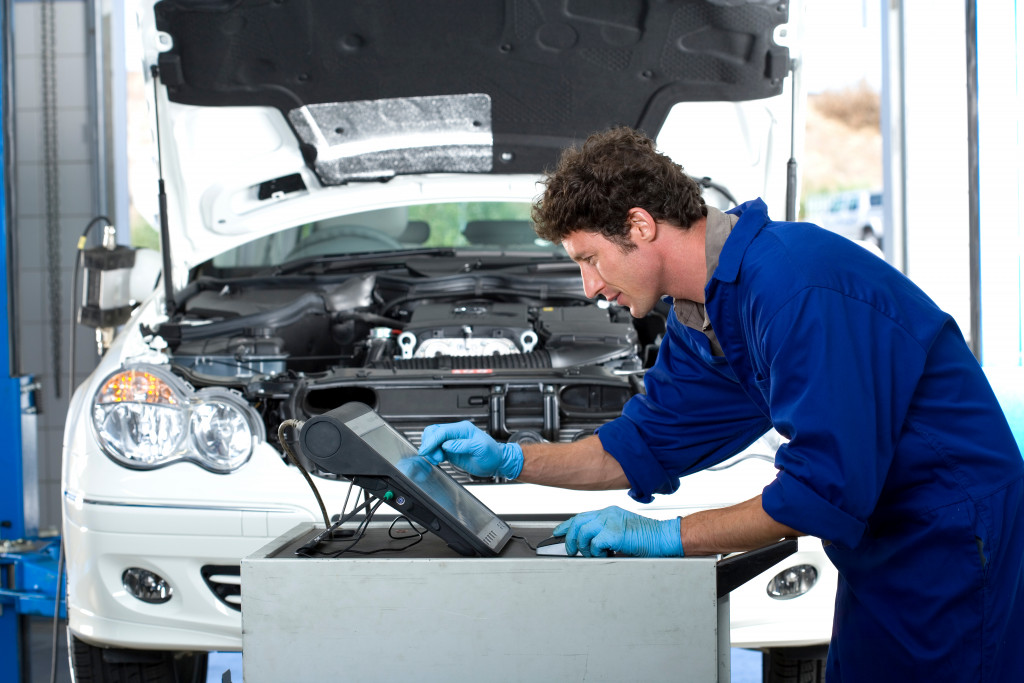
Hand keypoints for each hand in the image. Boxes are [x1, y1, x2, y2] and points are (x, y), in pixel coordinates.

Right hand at [418, 421, 522, 479]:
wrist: (496, 462)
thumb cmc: (492, 454)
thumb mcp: (481, 448)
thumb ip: (463, 445)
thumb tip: (447, 445)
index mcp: (463, 429)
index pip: (442, 431)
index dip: (432, 441)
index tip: (426, 450)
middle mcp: (456, 433)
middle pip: (434, 432)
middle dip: (429, 444)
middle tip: (435, 457)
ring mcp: (452, 441)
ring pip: (433, 439)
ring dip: (430, 449)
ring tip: (437, 459)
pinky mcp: (450, 450)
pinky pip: (436, 448)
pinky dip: (432, 453)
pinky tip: (437, 460)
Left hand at [553, 506, 683, 556]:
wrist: (664, 537)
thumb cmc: (648, 537)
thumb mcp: (623, 530)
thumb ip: (606, 532)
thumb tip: (589, 544)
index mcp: (610, 512)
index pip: (581, 516)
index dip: (567, 525)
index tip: (558, 533)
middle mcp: (608, 513)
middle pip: (578, 523)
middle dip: (570, 538)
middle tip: (571, 550)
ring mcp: (611, 521)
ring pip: (583, 533)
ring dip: (584, 547)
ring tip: (593, 555)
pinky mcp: (615, 533)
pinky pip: (595, 544)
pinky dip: (596, 553)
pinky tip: (604, 555)